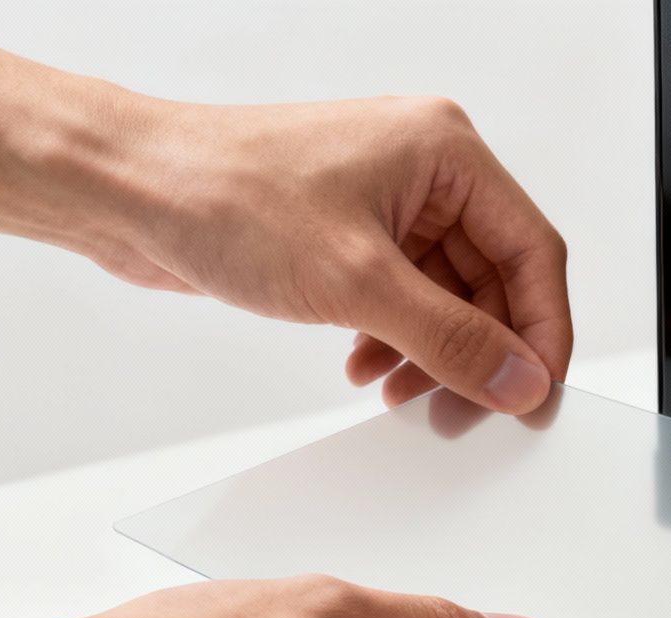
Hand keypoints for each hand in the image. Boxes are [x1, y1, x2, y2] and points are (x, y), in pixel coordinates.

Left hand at [93, 96, 571, 412]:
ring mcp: (388, 202)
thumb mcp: (355, 283)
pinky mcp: (350, 233)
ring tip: (407, 400)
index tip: (536, 396)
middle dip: (480, 353)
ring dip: (434, 355)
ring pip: (449, 297)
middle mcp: (425, 171)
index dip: (543, 333)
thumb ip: (451, 340)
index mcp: (446, 152)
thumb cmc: (223, 195)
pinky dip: (396, 343)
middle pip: (495, 281)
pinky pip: (405, 299)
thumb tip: (519, 381)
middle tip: (465, 413)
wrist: (127, 188)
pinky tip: (366, 371)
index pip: (532, 252)